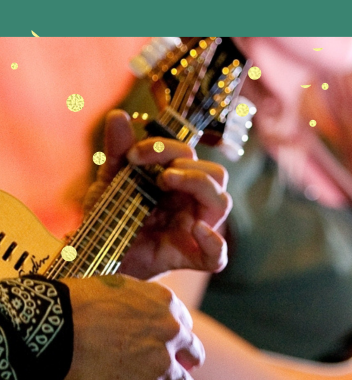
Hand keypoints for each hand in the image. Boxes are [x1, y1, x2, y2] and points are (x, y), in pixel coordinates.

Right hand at [59, 275, 204, 379]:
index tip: (169, 349)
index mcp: (165, 304)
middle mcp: (171, 333)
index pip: (185, 326)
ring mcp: (160, 364)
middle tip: (171, 376)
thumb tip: (132, 315)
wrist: (53, 327)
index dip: (175, 340)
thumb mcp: (118, 287)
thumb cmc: (74, 304)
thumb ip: (137, 304)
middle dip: (182, 367)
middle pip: (192, 356)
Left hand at [83, 110, 231, 279]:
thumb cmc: (110, 216)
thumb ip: (117, 150)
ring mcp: (195, 229)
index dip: (166, 148)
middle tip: (159, 172)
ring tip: (166, 182)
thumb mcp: (110, 179)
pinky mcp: (190, 258)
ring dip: (199, 185)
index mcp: (178, 182)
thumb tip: (118, 116)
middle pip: (216, 175)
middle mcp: (192, 203)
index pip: (190, 156)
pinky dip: (214, 243)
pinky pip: (217, 256)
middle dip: (190, 166)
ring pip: (222, 203)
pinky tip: (196, 230)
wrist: (97, 254)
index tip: (134, 154)